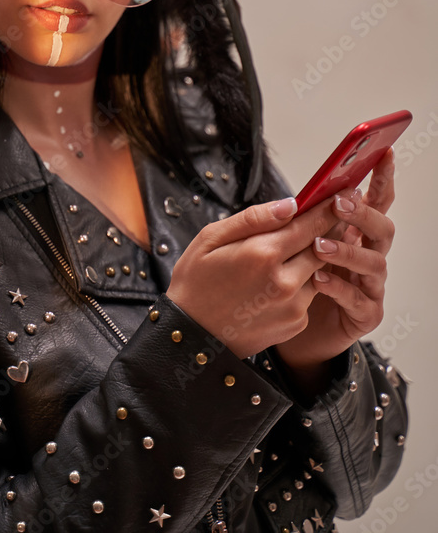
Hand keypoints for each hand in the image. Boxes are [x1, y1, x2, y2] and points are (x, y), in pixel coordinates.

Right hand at [166, 193, 338, 358]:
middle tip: (337, 214)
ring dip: (315, 257)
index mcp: (263, 254)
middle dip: (331, 230)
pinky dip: (303, 283)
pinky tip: (283, 279)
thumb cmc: (195, 282)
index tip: (341, 195)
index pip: (309, 225)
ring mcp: (293, 305)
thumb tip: (290, 204)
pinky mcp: (295, 323)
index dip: (328, 209)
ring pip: (318, 271)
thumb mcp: (211, 238)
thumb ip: (253, 218)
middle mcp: (284, 281)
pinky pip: (308, 294)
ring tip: (304, 247)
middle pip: (322, 247)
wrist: (191, 338)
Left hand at [272, 148, 395, 371]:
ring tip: (320, 246)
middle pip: (382, 229)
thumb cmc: (297, 278)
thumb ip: (310, 218)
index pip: (375, 201)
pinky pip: (359, 299)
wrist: (295, 327)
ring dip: (348, 251)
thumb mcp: (299, 242)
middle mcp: (369, 256)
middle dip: (364, 213)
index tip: (385, 153)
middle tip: (340, 203)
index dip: (382, 178)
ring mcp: (371, 285)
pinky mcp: (365, 314)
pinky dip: (339, 287)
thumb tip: (308, 192)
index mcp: (356, 233)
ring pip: (374, 264)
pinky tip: (319, 279)